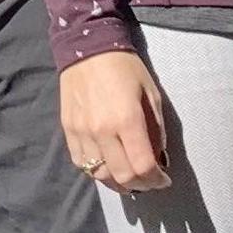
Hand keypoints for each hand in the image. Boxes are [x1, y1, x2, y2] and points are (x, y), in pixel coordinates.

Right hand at [60, 49, 172, 190]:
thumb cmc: (125, 67)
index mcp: (127, 119)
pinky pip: (81, 163)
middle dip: (141, 185)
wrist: (87, 47)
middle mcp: (102, 130)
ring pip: (99, 174)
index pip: (142, 166)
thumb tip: (158, 158)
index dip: (156, 180)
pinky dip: (97, 170)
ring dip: (118, 182)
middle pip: (122, 176)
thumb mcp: (151, 94)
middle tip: (149, 181)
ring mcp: (81, 132)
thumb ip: (156, 129)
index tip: (164, 179)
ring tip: (129, 177)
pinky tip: (108, 164)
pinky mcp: (68, 130)